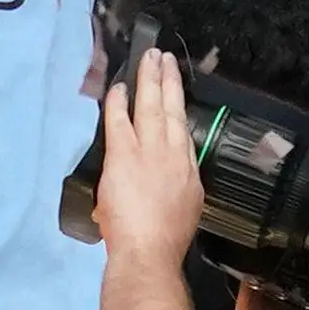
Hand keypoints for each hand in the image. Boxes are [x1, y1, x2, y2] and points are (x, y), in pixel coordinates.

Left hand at [96, 48, 208, 276]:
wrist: (150, 251)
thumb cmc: (164, 237)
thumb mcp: (185, 205)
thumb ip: (177, 182)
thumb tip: (168, 172)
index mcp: (189, 170)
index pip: (183, 130)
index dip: (179, 105)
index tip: (176, 86)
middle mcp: (174, 155)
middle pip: (172, 110)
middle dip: (168, 81)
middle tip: (164, 58)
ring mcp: (149, 153)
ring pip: (150, 107)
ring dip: (149, 81)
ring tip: (149, 59)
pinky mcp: (124, 156)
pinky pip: (120, 121)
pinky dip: (119, 103)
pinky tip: (119, 87)